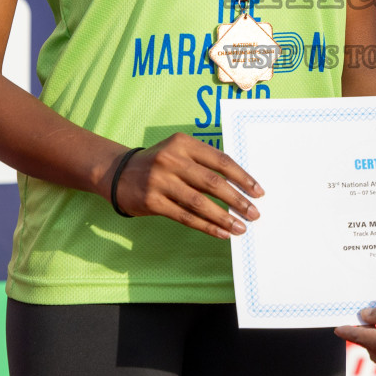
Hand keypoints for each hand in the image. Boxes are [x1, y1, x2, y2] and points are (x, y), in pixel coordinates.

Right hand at [111, 133, 262, 239]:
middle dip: (237, 199)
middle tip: (254, 213)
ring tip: (240, 227)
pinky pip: (185, 216)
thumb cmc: (159, 163)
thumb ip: (205, 163)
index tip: (258, 191)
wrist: (118, 173)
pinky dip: (206, 226)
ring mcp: (160, 180)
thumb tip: (240, 186)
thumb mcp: (179, 152)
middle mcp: (171, 159)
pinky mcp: (152, 201)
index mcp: (184, 143)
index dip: (242, 177)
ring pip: (200, 202)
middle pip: (213, 182)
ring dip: (224, 217)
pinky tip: (220, 233)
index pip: (220, 160)